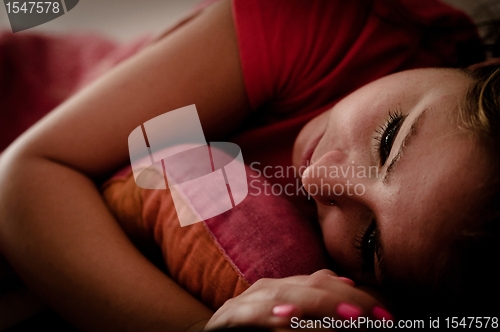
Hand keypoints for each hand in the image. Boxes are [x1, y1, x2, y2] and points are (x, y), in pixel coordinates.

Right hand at [205, 269, 392, 329]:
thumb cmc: (255, 330)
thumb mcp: (288, 317)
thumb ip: (312, 306)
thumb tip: (346, 286)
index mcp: (284, 288)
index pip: (324, 283)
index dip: (356, 296)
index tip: (386, 315)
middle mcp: (267, 290)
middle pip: (310, 286)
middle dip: (346, 300)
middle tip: (378, 317)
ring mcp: (246, 303)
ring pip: (286, 296)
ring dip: (319, 304)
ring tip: (350, 314)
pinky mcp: (228, 319)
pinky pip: (255, 316)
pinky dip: (274, 316)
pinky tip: (291, 317)